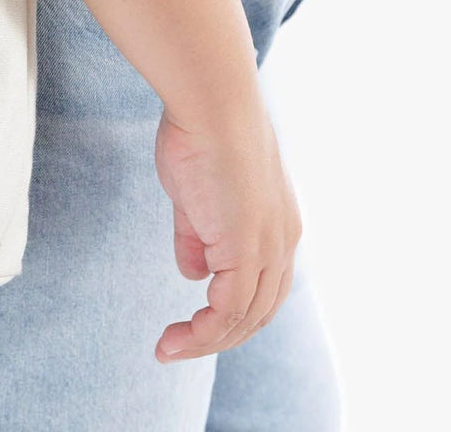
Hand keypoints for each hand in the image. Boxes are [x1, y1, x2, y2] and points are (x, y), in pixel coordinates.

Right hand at [153, 103, 301, 361]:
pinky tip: (174, 338)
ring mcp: (268, 248)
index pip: (262, 287)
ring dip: (205, 342)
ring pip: (244, 318)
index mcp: (277, 225)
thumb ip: (196, 235)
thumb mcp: (194, 194)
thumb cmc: (199, 133)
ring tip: (168, 348)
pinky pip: (227, 310)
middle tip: (177, 346)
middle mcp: (282, 243)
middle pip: (258, 313)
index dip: (230, 311)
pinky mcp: (247, 250)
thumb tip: (193, 273)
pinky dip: (202, 333)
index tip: (192, 322)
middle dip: (217, 336)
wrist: (212, 101)